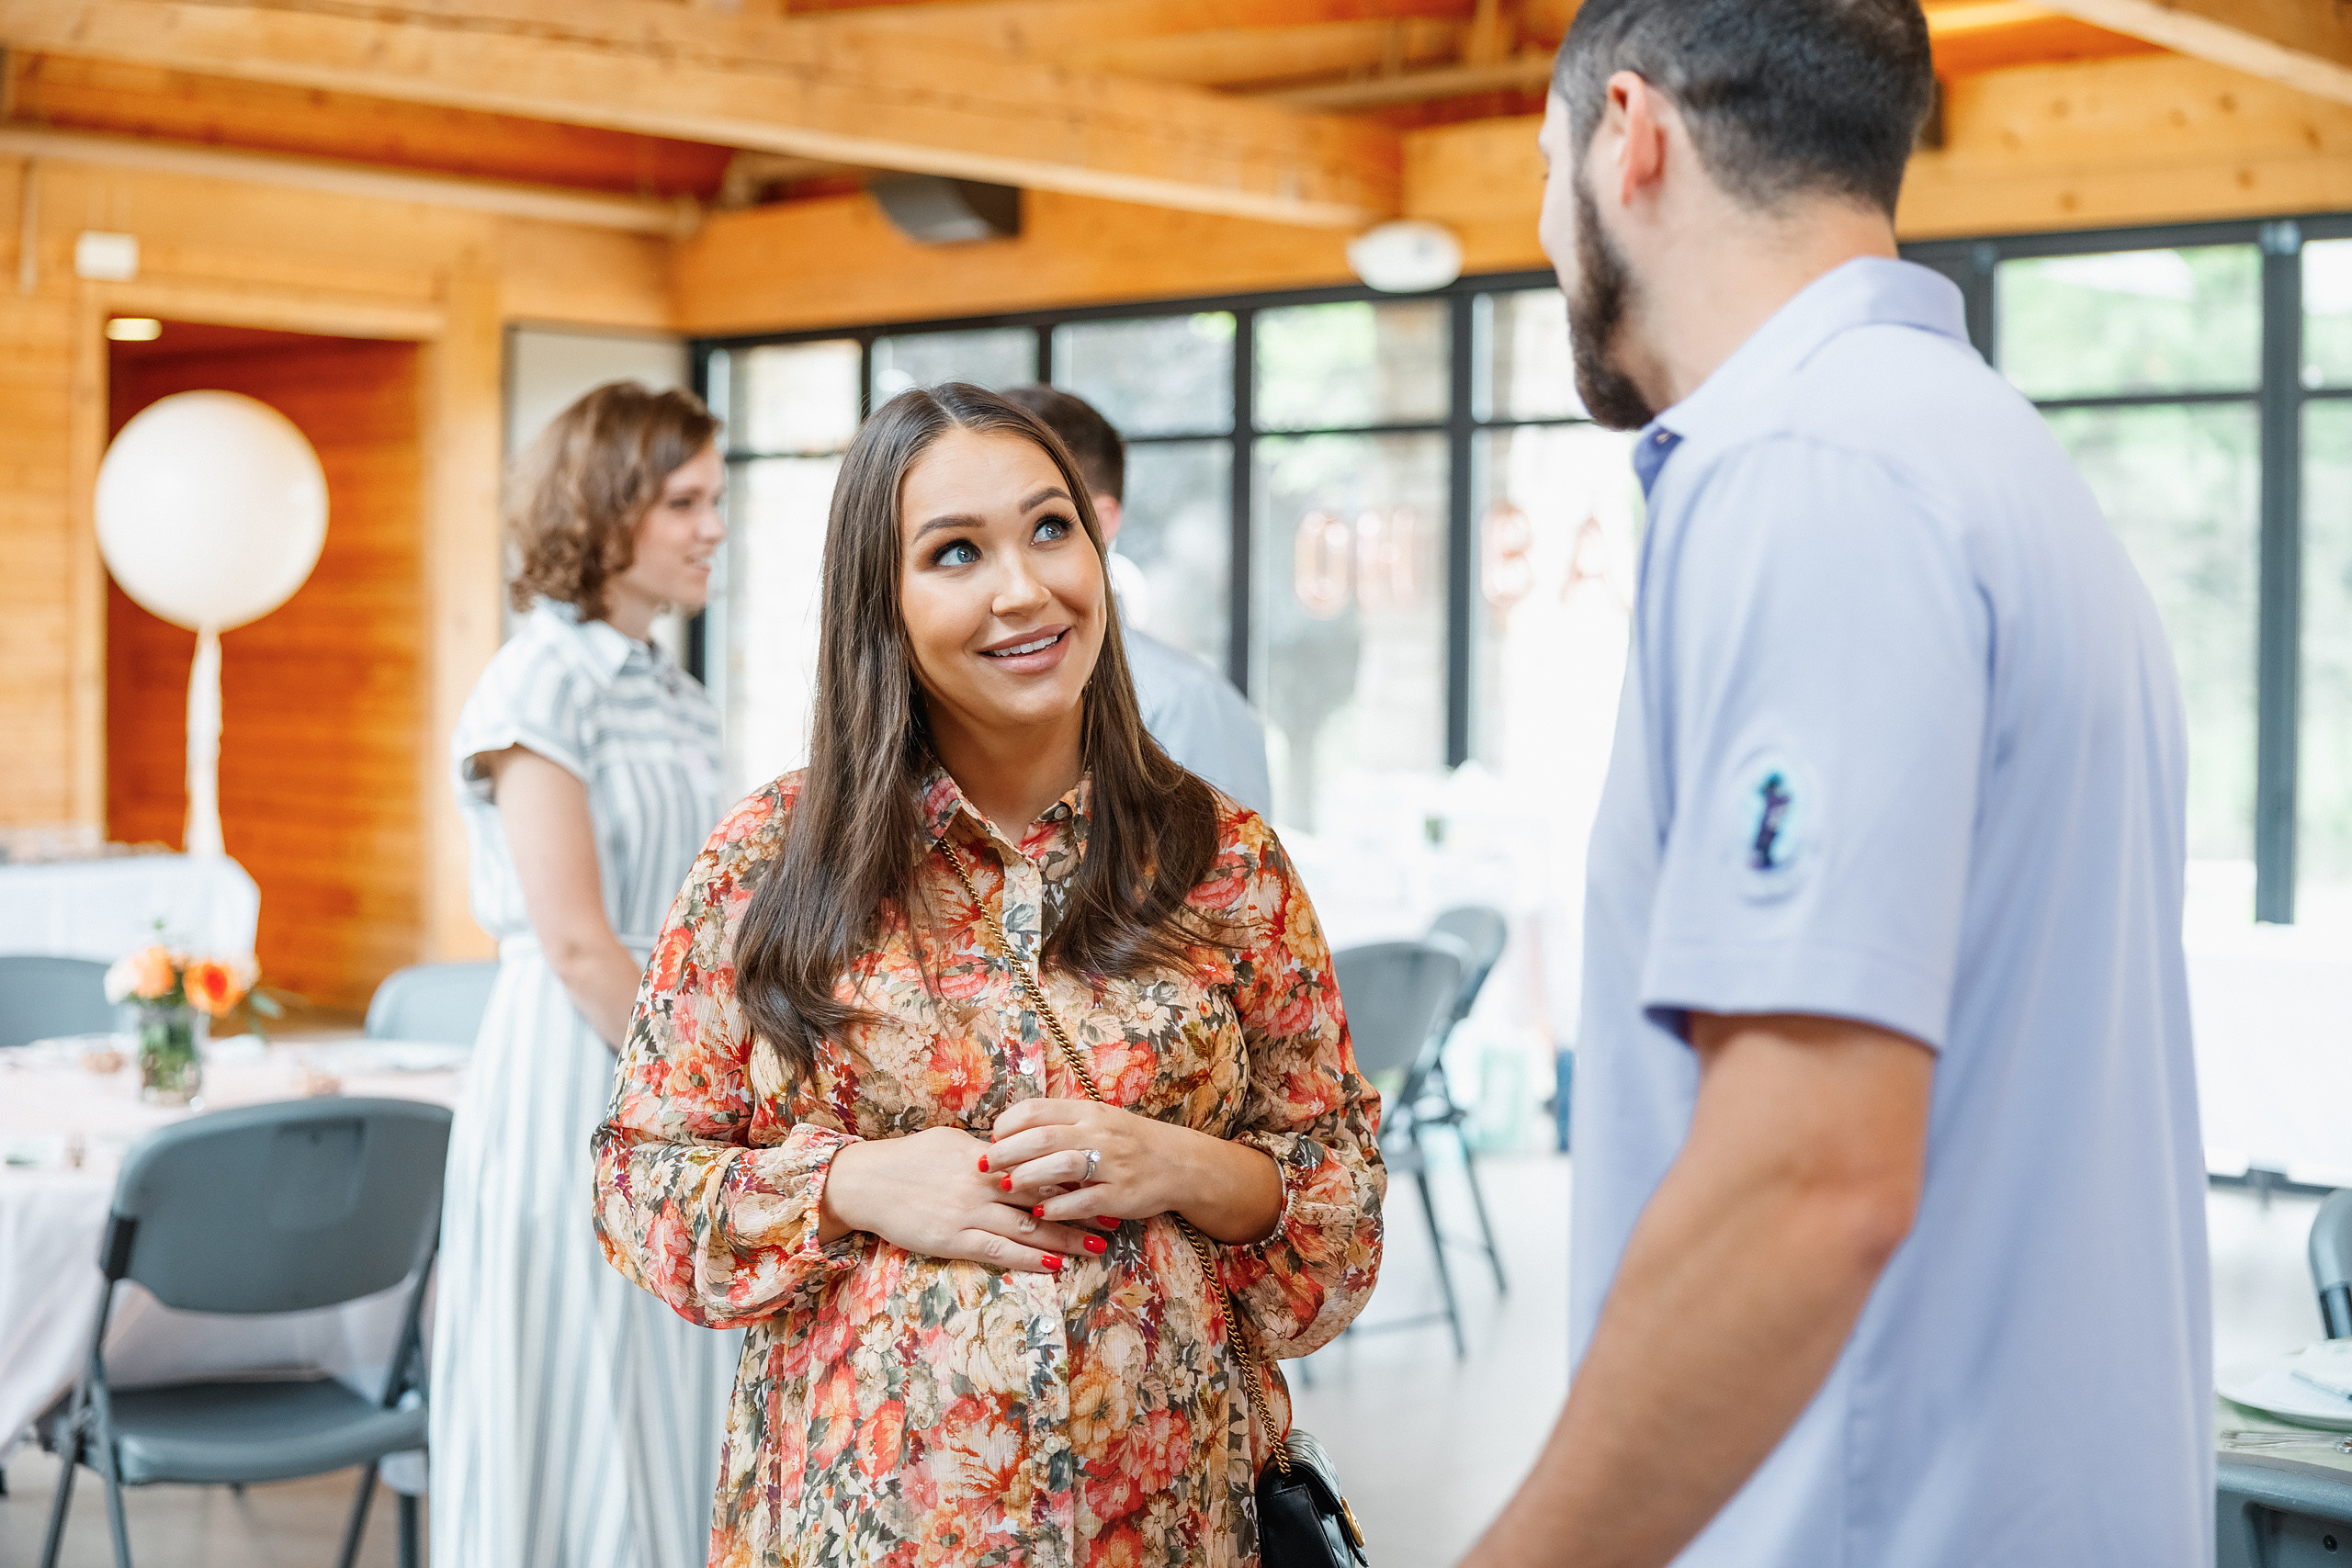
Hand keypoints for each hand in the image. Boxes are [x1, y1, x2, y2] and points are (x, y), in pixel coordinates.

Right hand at [821, 1125, 1092, 1273]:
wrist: (867, 1182)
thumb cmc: (908, 1159)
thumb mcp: (951, 1143)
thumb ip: (985, 1151)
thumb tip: (1012, 1150)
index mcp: (986, 1157)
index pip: (1038, 1166)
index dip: (1073, 1177)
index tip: (1099, 1182)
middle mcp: (984, 1184)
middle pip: (1043, 1199)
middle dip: (1081, 1211)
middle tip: (1112, 1219)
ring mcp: (970, 1212)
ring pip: (1028, 1228)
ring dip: (1064, 1239)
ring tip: (1095, 1247)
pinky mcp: (955, 1238)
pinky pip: (999, 1251)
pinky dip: (1029, 1259)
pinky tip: (1053, 1265)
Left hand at [987, 1098, 1283, 1244]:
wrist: (1179, 1163)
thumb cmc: (1129, 1141)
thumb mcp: (1098, 1120)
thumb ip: (1061, 1122)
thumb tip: (1011, 1129)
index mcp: (1088, 1112)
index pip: (1037, 1110)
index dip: (1008, 1124)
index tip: (992, 1137)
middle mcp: (1098, 1133)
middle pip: (1041, 1138)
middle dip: (1006, 1152)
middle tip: (984, 1165)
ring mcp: (1111, 1164)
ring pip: (1060, 1166)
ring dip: (1027, 1178)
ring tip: (1006, 1186)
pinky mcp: (1120, 1195)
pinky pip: (1082, 1201)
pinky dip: (1057, 1207)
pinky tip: (1040, 1212)